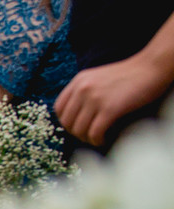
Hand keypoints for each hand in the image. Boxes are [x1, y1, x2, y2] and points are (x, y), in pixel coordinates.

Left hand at [55, 55, 173, 146]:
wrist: (150, 68)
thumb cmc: (127, 75)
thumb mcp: (97, 77)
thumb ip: (83, 91)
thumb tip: (74, 115)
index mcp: (78, 81)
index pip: (58, 108)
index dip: (65, 121)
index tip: (75, 126)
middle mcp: (83, 89)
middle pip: (66, 121)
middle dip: (75, 132)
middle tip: (86, 135)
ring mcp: (95, 99)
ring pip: (79, 130)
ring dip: (86, 139)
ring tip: (96, 138)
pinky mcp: (110, 109)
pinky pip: (94, 133)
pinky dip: (96, 140)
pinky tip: (102, 140)